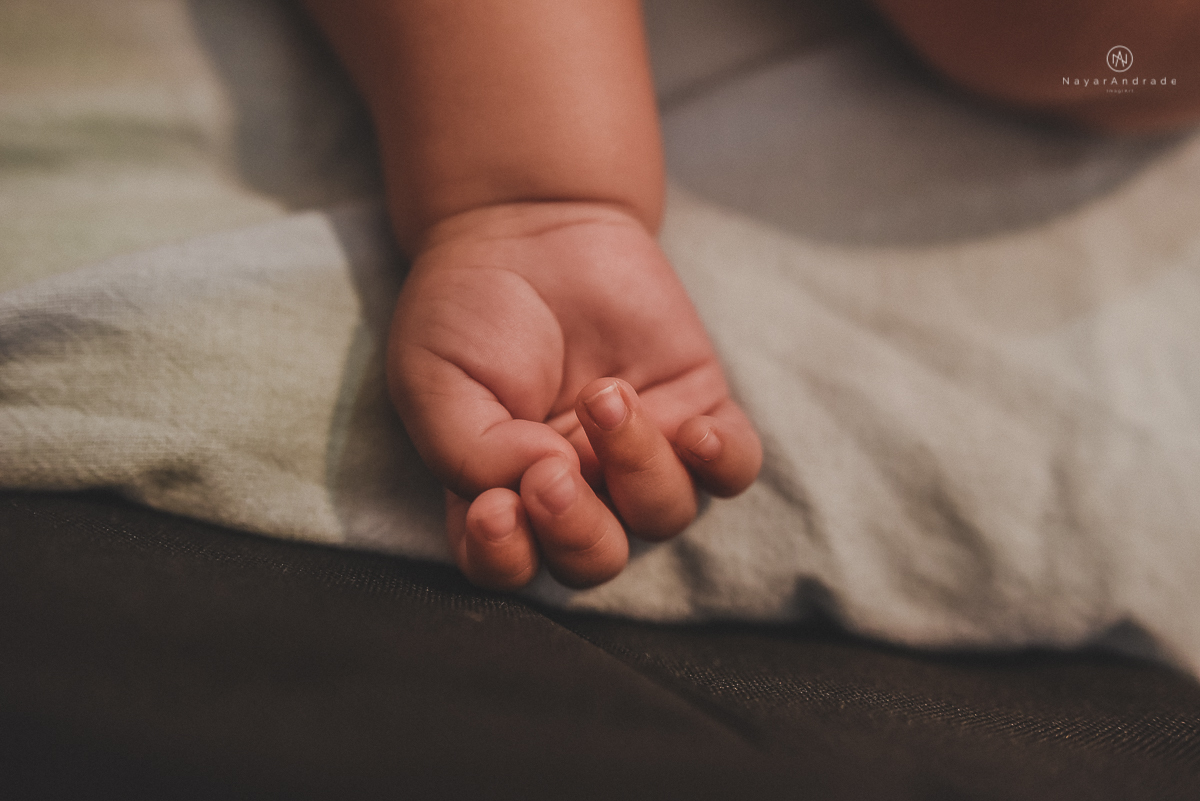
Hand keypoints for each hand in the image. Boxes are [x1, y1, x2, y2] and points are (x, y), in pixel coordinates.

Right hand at [388, 202, 760, 588]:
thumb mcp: (434, 381)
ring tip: (604, 396)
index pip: (509, 567)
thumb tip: (544, 482)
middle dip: (576, 530)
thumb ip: (472, 454)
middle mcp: (576, 488)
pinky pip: (733, 468)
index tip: (494, 507)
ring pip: (664, 516)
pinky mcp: (694, 406)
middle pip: (595, 559)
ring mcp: (640, 452)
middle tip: (553, 469)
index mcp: (502, 495)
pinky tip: (693, 430)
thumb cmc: (468, 308)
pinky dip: (721, 462)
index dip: (506, 558)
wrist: (528, 223)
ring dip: (637, 470)